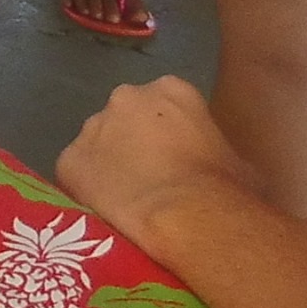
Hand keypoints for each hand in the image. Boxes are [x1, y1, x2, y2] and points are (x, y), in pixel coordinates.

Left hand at [57, 78, 265, 259]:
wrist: (188, 217)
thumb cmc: (226, 189)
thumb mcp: (239, 162)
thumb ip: (217, 151)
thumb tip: (218, 169)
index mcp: (171, 90)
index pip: (163, 106)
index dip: (168, 136)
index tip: (175, 162)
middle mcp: (125, 98)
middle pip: (123, 120)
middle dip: (131, 146)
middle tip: (148, 182)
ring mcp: (92, 128)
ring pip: (95, 147)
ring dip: (106, 168)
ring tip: (125, 203)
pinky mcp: (68, 162)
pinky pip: (75, 176)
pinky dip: (85, 192)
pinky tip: (104, 214)